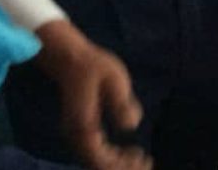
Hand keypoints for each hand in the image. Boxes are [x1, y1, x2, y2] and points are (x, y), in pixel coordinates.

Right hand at [35, 21, 151, 169]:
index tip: (144, 158)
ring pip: (95, 162)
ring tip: (140, 158)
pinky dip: (111, 157)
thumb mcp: (115, 79)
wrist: (70, 58)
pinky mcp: (80, 131)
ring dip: (117, 165)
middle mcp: (75, 136)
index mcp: (84, 126)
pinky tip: (128, 152)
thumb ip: (122, 103)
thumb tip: (130, 126)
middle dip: (122, 168)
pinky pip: (94, 153)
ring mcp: (75, 135)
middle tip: (147, 161)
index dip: (122, 166)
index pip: (101, 160)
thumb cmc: (94, 66)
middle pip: (98, 166)